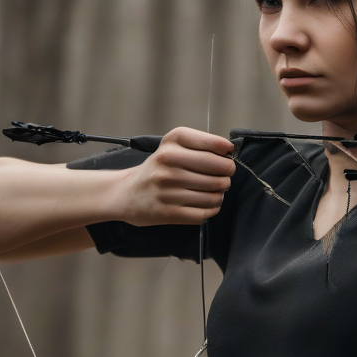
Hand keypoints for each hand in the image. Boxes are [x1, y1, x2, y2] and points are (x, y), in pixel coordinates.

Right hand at [116, 127, 235, 225]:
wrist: (126, 193)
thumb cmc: (157, 170)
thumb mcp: (171, 147)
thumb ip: (199, 146)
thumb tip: (229, 154)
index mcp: (171, 143)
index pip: (213, 144)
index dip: (226, 153)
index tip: (228, 156)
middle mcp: (167, 163)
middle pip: (219, 170)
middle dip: (227, 175)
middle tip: (223, 177)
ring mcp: (167, 189)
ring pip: (214, 194)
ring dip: (220, 194)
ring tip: (214, 191)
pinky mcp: (167, 212)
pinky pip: (203, 213)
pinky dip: (212, 209)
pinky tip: (208, 204)